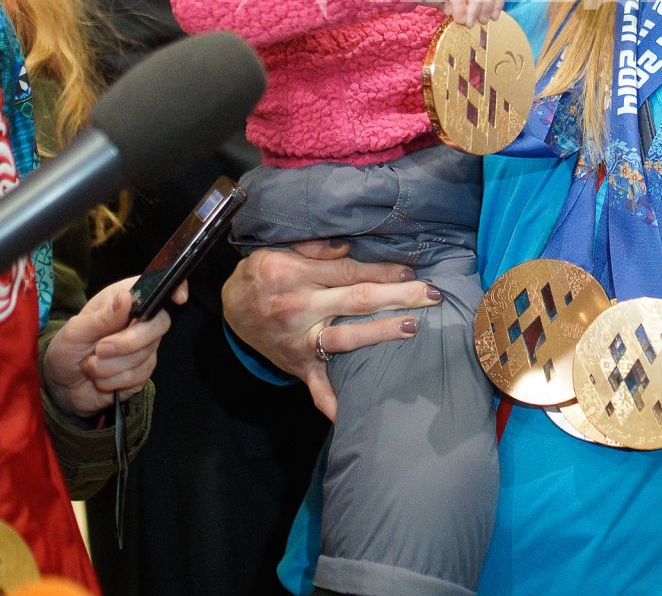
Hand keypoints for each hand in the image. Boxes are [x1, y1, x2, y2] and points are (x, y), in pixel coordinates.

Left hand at [42, 277, 181, 417]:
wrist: (61, 385)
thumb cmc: (67, 348)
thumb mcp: (76, 331)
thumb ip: (103, 316)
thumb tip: (126, 297)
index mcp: (127, 300)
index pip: (160, 287)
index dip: (175, 288)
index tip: (179, 299)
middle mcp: (141, 321)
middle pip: (159, 324)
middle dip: (128, 341)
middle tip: (100, 348)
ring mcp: (145, 348)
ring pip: (145, 355)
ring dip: (110, 366)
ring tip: (90, 365)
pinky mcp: (142, 373)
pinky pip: (138, 376)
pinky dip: (113, 381)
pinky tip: (99, 379)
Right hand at [220, 240, 438, 419]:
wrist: (230, 306)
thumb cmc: (262, 273)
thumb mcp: (277, 248)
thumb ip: (312, 245)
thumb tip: (347, 246)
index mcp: (294, 275)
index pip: (349, 273)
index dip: (382, 272)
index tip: (410, 273)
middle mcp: (298, 308)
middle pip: (356, 301)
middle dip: (396, 297)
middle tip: (431, 295)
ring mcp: (299, 340)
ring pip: (345, 338)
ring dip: (380, 334)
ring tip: (411, 327)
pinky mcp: (297, 364)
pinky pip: (317, 386)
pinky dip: (333, 404)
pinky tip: (354, 415)